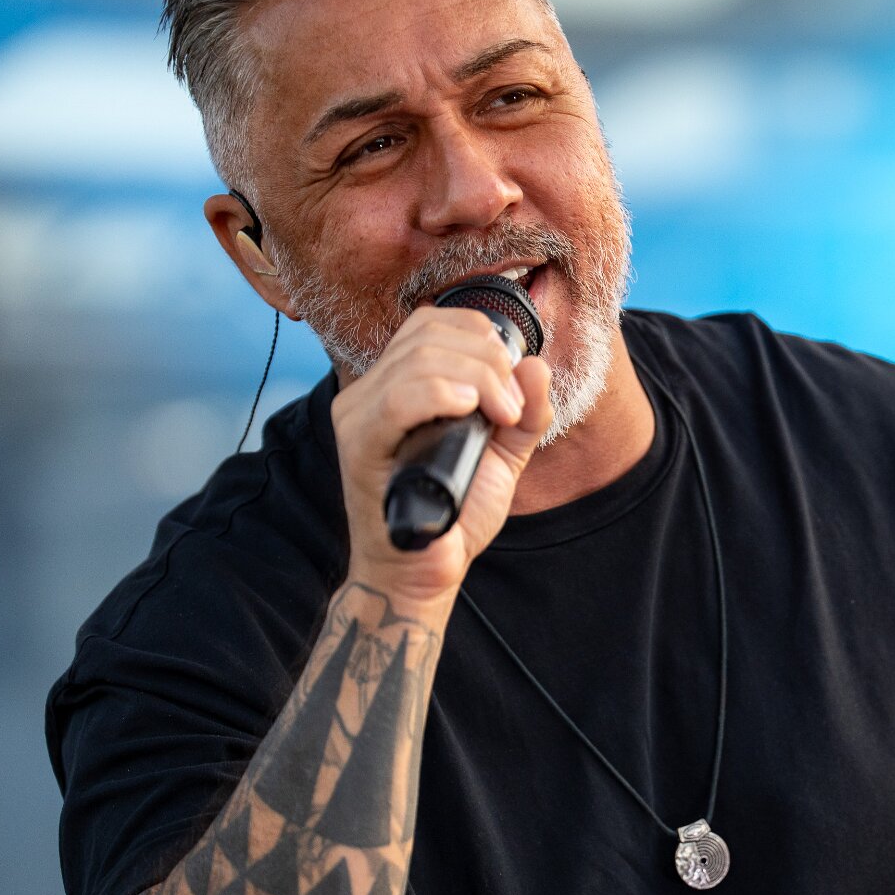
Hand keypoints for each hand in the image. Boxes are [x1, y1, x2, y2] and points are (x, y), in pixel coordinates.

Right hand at [330, 306, 552, 609]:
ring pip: (417, 360)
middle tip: (513, 406)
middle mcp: (369, 391)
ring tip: (502, 416)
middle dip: (487, 360)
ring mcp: (359, 416)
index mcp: (398, 382)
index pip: (431, 322)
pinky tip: (470, 410)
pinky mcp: (360, 447)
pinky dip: (440, 395)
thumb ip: (525, 411)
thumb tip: (535, 364)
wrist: (427, 572)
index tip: (513, 376)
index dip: (480, 334)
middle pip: (428, 333)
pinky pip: (395, 401)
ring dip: (477, 378)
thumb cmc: (456, 512)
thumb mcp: (504, 453)